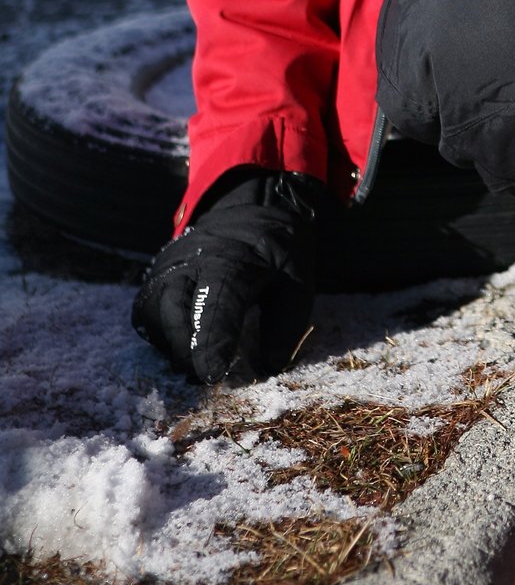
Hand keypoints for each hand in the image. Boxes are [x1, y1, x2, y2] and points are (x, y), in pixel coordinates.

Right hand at [132, 169, 326, 381]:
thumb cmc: (275, 251)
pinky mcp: (155, 275)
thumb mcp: (297, 282)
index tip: (211, 374)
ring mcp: (168, 266)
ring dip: (172, 343)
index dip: (212, 339)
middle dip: (185, 348)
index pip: (217, 300)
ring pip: (153, 313)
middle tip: (207, 374)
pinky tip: (186, 340)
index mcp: (233, 258)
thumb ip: (285, 327)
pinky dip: (163, 334)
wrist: (249, 210)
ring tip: (197, 358)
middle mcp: (191, 260)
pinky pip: (147, 313)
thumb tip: (267, 368)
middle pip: (171, 307)